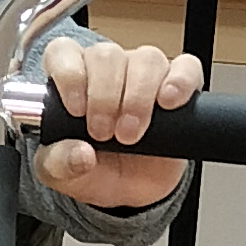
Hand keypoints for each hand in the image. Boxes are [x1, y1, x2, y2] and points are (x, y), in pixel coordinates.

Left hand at [32, 32, 203, 207]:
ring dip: (138, 97)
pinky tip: (169, 103)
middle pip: (107, 55)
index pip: (63, 52)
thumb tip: (80, 154)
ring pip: (145, 59)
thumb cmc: (93, 170)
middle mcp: (109, 69)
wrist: (130, 193)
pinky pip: (186, 67)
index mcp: (72, 78)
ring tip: (131, 133)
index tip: (76, 110)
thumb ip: (59, 164)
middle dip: (104, 97)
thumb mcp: (62, 175)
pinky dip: (180, 81)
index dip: (69, 74)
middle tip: (103, 132)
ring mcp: (145, 74)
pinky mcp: (179, 86)